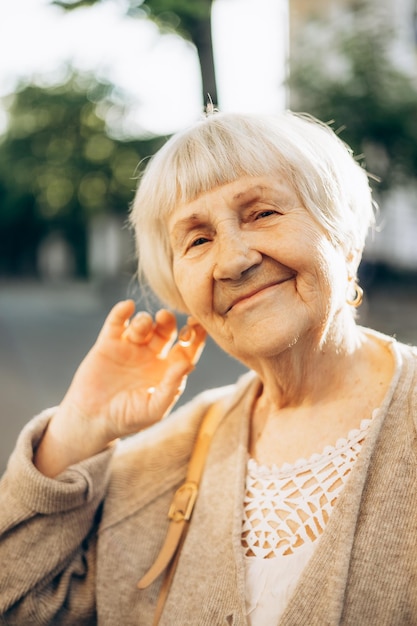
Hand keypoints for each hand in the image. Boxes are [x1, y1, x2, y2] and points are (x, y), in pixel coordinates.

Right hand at [34, 300, 205, 475]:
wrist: (93, 420)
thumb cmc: (128, 418)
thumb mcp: (154, 409)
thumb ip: (172, 387)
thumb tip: (189, 363)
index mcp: (168, 369)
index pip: (187, 347)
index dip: (195, 335)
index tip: (197, 324)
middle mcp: (152, 355)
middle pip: (166, 329)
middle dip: (168, 320)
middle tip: (165, 317)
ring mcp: (131, 347)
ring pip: (144, 323)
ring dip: (145, 320)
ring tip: (141, 328)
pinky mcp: (108, 343)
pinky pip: (117, 322)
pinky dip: (122, 311)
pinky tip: (128, 307)